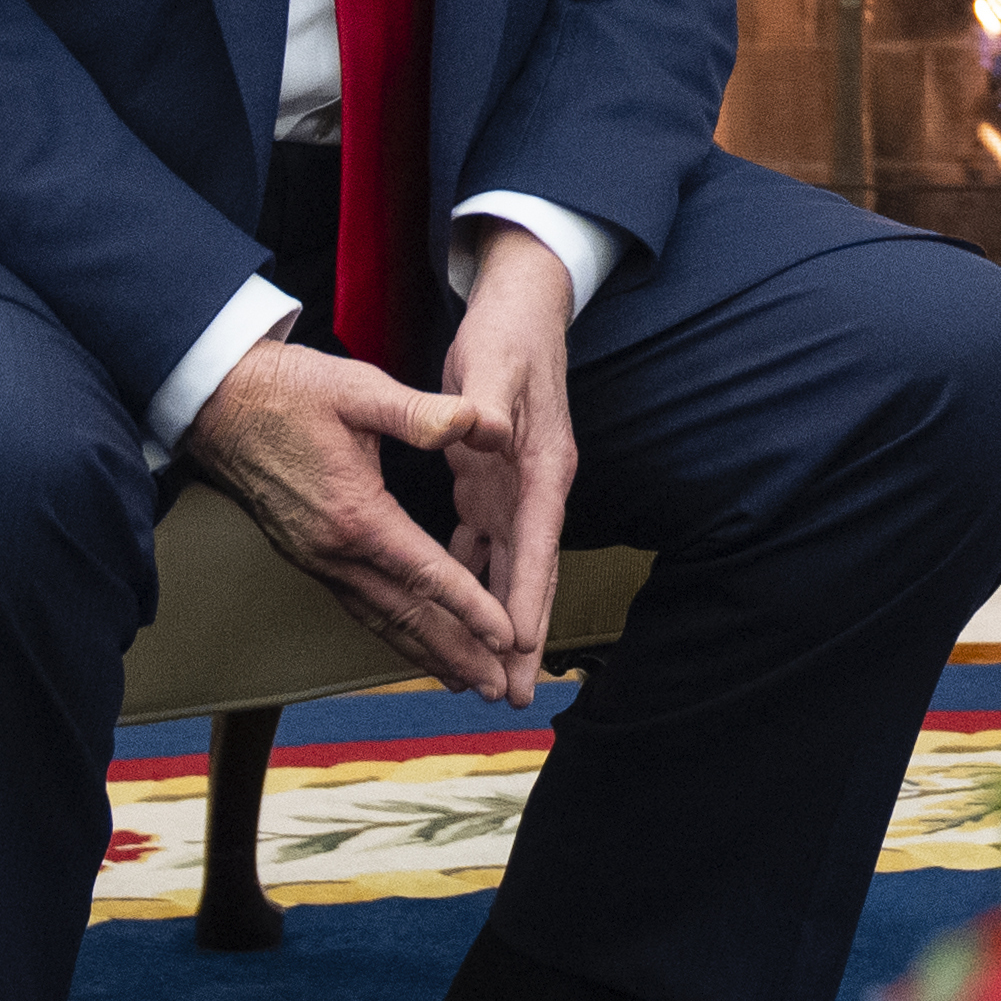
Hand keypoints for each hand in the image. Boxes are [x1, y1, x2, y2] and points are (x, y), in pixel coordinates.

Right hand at [184, 337, 511, 685]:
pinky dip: (393, 630)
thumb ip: (419, 412)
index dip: (470, 607)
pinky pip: (359, 604)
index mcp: (355, 514)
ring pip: (380, 619)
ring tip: (464, 681)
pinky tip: (413, 640)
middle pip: (404, 615)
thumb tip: (474, 421)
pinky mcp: (308, 555)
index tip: (505, 636)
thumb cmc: (289, 391)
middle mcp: (334, 550)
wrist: (218, 403)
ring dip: (425, 653)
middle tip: (498, 686)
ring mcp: (317, 558)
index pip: (424, 574)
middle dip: (455, 653)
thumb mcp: (359, 390)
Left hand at [432, 225, 583, 709]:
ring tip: (488, 678)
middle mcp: (536, 487)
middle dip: (521, 638)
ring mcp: (517, 489)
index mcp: (542, 466)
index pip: (536, 544)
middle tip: (510, 695)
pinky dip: (475, 582)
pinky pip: (485, 546)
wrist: (522, 304)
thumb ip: (481, 401)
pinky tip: (457, 611)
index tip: (518, 646)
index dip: (526, 597)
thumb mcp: (492, 362)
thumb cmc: (509, 334)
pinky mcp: (494, 482)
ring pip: (509, 569)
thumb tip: (479, 429)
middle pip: (531, 574)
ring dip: (498, 622)